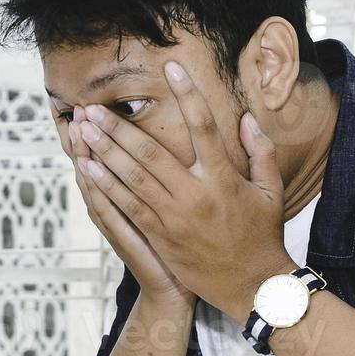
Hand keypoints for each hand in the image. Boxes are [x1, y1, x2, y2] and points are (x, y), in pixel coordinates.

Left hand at [74, 61, 293, 320]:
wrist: (252, 287)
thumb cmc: (263, 235)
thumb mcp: (272, 191)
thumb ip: (259, 151)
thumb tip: (245, 116)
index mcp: (224, 178)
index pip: (203, 127)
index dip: (187, 95)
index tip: (171, 68)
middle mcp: (195, 195)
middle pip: (150, 152)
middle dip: (118, 127)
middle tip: (94, 107)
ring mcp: (173, 218)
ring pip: (132, 178)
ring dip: (104, 151)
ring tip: (83, 130)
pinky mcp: (160, 236)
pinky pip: (127, 207)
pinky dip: (106, 186)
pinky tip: (88, 168)